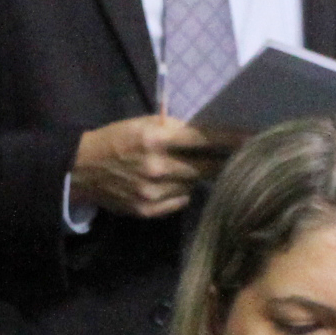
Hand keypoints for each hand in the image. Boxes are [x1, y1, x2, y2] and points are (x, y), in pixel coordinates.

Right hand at [70, 114, 226, 221]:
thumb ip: (175, 130)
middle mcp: (157, 167)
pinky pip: (180, 201)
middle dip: (221, 161)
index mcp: (156, 139)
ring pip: (193, 185)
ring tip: (190, 169)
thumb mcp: (143, 124)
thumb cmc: (116, 139)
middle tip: (240, 158)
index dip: (232, 140)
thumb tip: (214, 135)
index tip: (255, 138)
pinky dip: (181, 192)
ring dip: (195, 177)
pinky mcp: (148, 210)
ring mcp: (153, 192)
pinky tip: (172, 183)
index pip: (205, 139)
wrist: (80, 169)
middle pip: (205, 167)